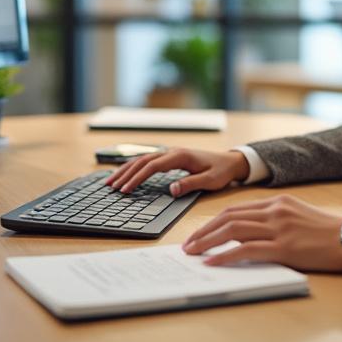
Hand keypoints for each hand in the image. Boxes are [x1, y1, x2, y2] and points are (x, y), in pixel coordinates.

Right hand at [103, 147, 249, 196]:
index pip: (152, 166)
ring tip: (111, 181)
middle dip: (125, 174)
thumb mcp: (210, 181)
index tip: (126, 190)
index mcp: (180, 156)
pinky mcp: (170, 158)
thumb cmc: (221, 171)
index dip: (137, 178)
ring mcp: (170, 153)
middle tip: (111, 187)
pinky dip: (134, 167)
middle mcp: (173, 152)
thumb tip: (171, 190)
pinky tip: (126, 174)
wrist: (230, 161)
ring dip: (126, 169)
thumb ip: (190, 184)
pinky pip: (148, 161)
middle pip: (142, 160)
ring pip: (143, 159)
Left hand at [181, 194, 341, 271]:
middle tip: (188, 244)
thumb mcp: (298, 216)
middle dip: (204, 231)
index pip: (236, 209)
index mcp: (277, 202)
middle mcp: (275, 211)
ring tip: (194, 252)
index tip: (200, 232)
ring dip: (208, 241)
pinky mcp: (284, 247)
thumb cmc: (327, 232)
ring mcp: (279, 228)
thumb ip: (274, 220)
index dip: (214, 221)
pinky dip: (226, 255)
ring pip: (233, 230)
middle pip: (229, 217)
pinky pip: (247, 250)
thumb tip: (248, 234)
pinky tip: (214, 261)